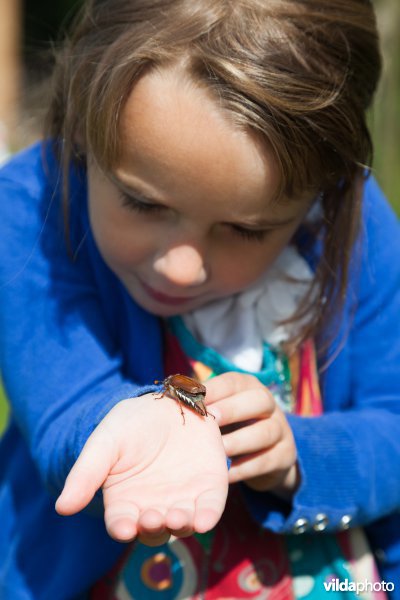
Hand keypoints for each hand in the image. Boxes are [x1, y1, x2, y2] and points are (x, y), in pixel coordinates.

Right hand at [55, 392, 227, 545]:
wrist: (169, 401)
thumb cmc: (131, 424)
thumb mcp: (105, 442)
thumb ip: (86, 474)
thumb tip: (62, 508)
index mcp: (125, 502)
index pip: (122, 524)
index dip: (123, 528)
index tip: (124, 528)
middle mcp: (154, 507)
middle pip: (153, 530)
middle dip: (153, 528)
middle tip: (152, 519)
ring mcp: (183, 499)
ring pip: (182, 524)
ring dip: (181, 526)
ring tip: (177, 517)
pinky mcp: (209, 488)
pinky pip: (210, 508)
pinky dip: (209, 516)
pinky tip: (205, 519)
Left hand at [205, 372, 298, 496]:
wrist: (266, 455)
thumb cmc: (231, 426)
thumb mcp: (220, 411)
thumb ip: (202, 406)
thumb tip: (169, 399)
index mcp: (248, 387)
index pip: (234, 382)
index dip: (215, 389)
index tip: (193, 398)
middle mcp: (268, 403)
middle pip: (259, 400)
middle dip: (233, 409)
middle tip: (210, 420)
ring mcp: (281, 429)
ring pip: (266, 431)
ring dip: (240, 441)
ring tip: (218, 451)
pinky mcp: (285, 455)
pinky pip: (266, 461)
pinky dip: (244, 468)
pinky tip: (225, 474)